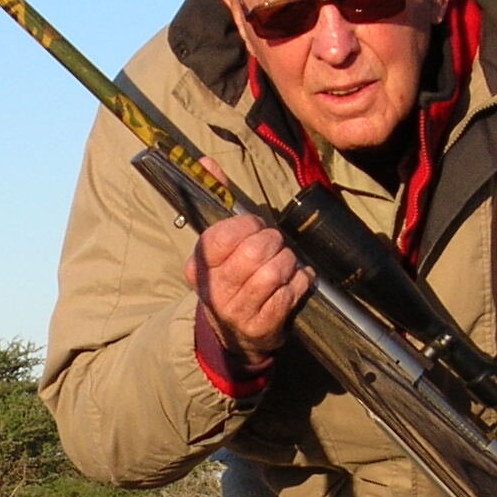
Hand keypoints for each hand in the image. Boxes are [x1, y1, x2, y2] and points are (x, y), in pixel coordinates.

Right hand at [184, 213, 314, 365]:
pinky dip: (299, 281)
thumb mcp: (217, 246)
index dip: (248, 226)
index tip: (256, 227)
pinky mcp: (260, 327)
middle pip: (254, 252)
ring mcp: (236, 312)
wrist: (234, 334)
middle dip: (273, 242)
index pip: (222, 237)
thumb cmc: (231, 278)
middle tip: (275, 245)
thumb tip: (208, 162)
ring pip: (273, 273)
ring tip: (286, 263)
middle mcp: (213, 291)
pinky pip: (289, 293)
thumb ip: (215, 198)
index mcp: (197, 267)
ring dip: (288, 262)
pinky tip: (296, 280)